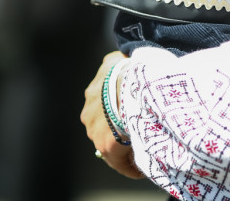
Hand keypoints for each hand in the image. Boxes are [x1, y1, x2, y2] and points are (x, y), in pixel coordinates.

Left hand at [81, 51, 143, 178]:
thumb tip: (120, 60)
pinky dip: (128, 165)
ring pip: (109, 141)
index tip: (127, 113)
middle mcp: (89, 113)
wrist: (128, 83)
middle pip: (104, 124)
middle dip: (116, 126)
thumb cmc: (127, 70)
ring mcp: (95, 131)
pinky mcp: (105, 147)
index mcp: (93, 93)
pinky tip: (138, 169)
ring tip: (140, 145)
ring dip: (122, 142)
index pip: (103, 106)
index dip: (115, 110)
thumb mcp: (117, 59)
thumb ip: (115, 62)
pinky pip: (118, 161)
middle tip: (135, 128)